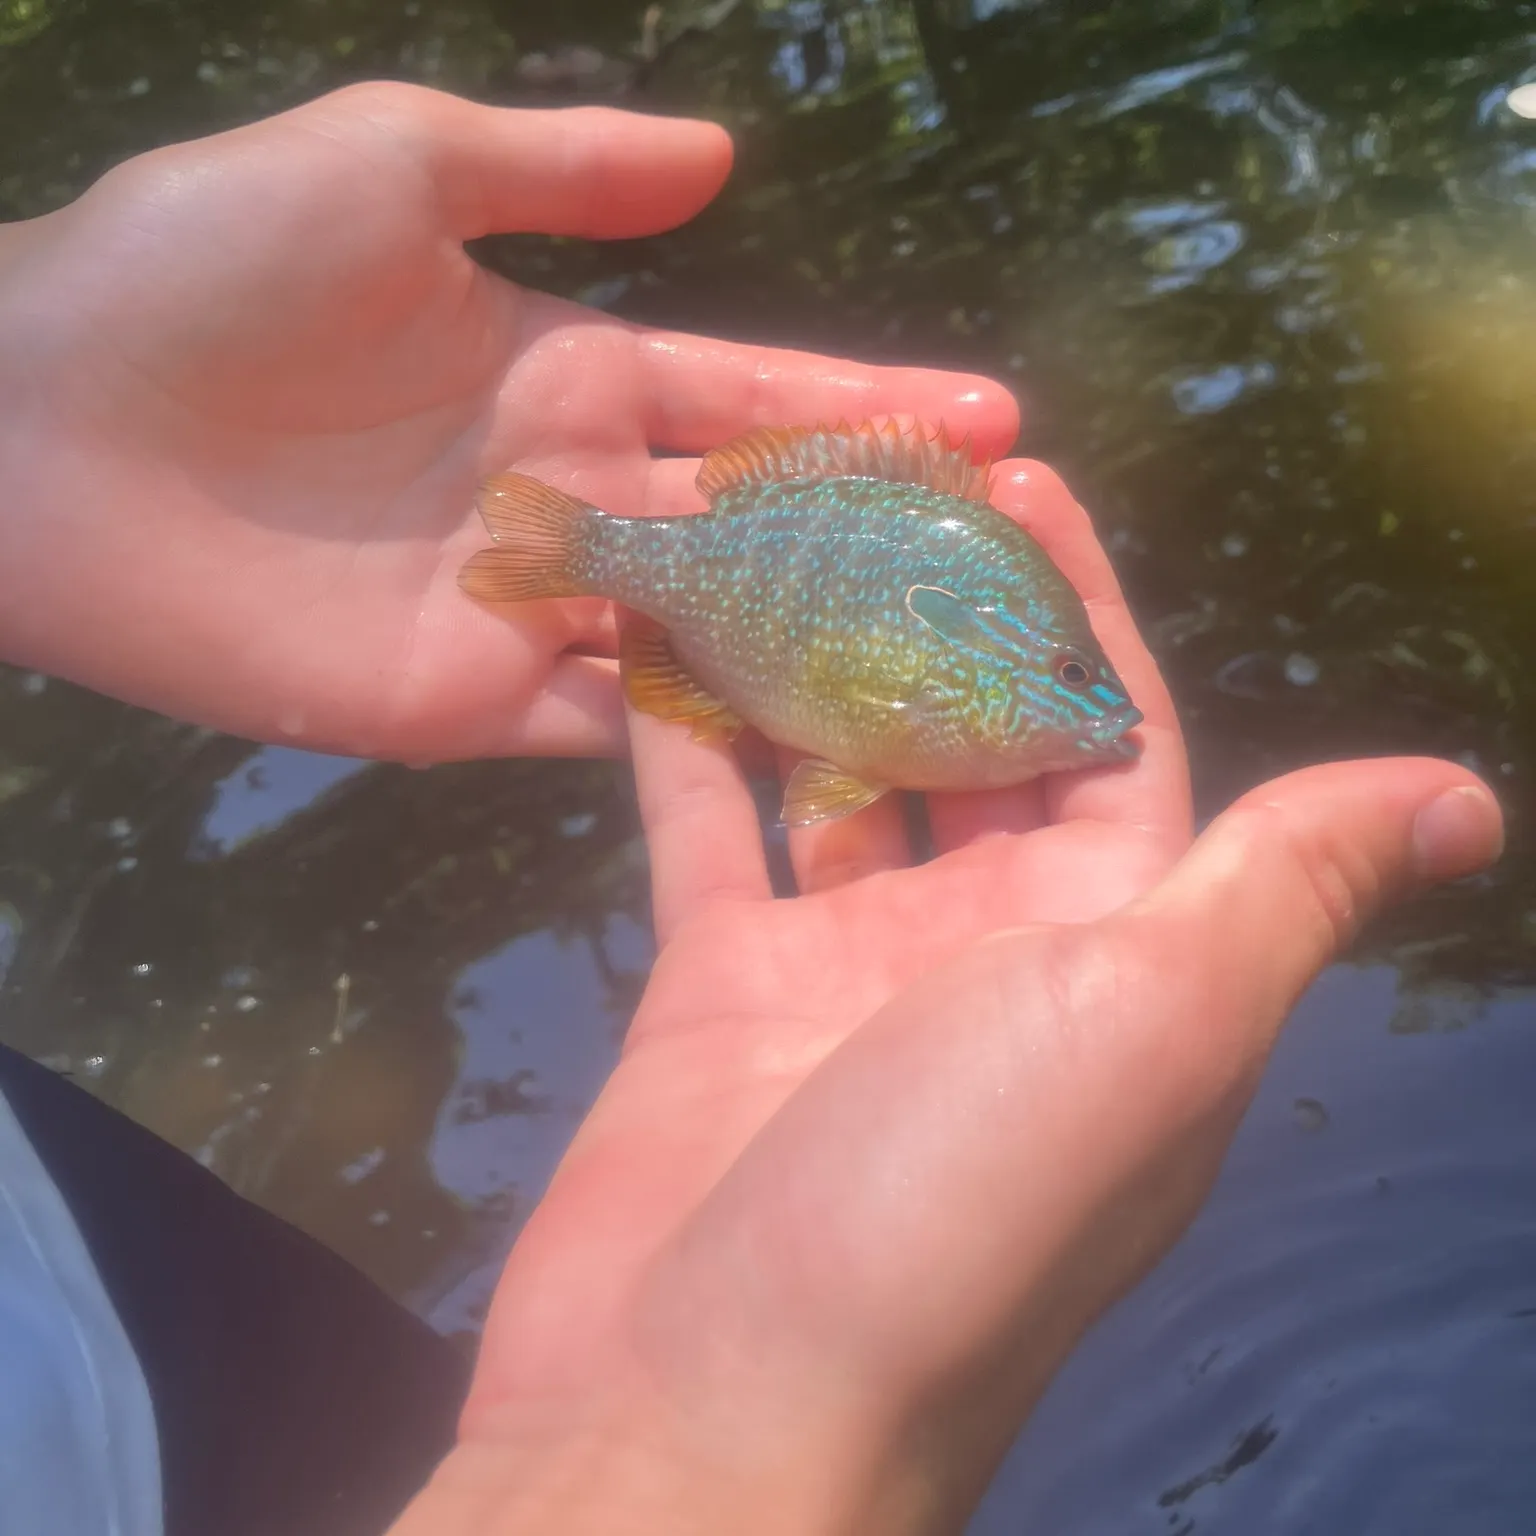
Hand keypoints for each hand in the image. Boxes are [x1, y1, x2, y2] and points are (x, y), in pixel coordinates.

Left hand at [0, 84, 1015, 758]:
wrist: (42, 430)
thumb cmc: (208, 271)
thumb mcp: (394, 164)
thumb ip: (560, 166)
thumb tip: (725, 157)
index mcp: (568, 370)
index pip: (750, 396)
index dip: (867, 406)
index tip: (990, 417)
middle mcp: (572, 494)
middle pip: (754, 528)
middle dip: (874, 539)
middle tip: (1007, 557)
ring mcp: (529, 610)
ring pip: (707, 638)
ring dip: (814, 650)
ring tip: (944, 668)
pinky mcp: (469, 705)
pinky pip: (615, 725)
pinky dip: (705, 733)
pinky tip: (810, 742)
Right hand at [390, 465, 1503, 1532]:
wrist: (703, 1408)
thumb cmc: (946, 1205)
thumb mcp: (1150, 1027)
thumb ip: (1280, 892)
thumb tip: (1464, 803)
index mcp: (1112, 950)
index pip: (1114, 728)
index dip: (1075, 599)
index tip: (1017, 471)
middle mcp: (986, 952)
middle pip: (969, 734)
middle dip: (929, 604)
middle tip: (864, 477)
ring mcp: (841, 968)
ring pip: (834, 768)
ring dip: (804, 657)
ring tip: (758, 530)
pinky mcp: (716, 991)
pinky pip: (708, 831)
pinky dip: (684, 739)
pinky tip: (652, 639)